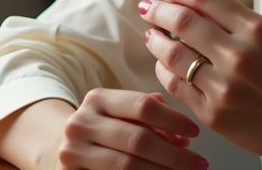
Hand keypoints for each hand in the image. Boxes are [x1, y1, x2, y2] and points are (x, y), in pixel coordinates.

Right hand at [54, 89, 207, 169]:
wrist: (62, 148)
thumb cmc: (104, 129)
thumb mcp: (122, 114)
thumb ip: (151, 118)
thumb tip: (183, 137)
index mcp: (98, 99)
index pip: (142, 106)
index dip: (173, 119)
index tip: (195, 132)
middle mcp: (81, 123)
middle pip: (137, 139)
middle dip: (173, 154)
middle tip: (199, 163)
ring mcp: (73, 151)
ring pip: (127, 166)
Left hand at [138, 0, 261, 169]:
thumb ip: (240, 25)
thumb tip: (202, 9)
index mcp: (258, 30)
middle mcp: (239, 55)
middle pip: (182, 20)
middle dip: (158, 9)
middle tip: (149, 7)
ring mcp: (225, 86)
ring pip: (173, 53)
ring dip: (156, 40)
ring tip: (152, 35)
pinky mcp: (214, 114)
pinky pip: (177, 86)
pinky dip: (164, 71)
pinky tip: (164, 64)